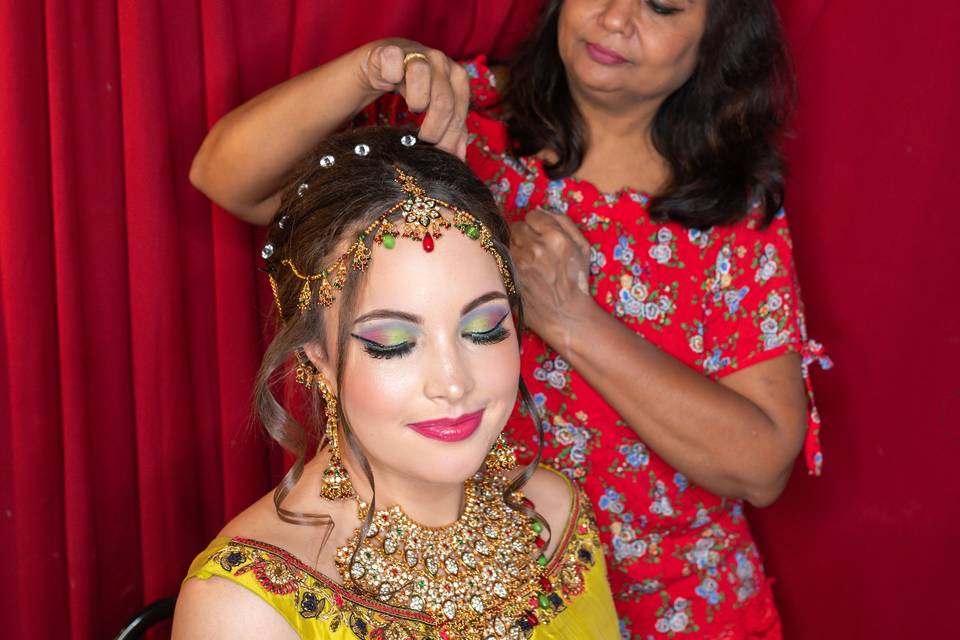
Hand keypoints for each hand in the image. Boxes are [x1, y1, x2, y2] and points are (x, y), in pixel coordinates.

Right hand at [361, 41, 469, 158]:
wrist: (388, 64)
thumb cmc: (416, 88)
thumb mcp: (436, 109)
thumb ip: (451, 130)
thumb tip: (458, 159)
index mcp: (457, 77)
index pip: (459, 112)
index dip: (450, 138)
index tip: (439, 155)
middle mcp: (441, 62)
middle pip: (443, 99)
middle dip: (434, 127)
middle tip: (424, 140)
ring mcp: (416, 53)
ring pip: (421, 74)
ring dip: (417, 99)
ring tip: (414, 109)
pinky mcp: (391, 49)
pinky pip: (393, 59)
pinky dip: (391, 73)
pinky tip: (390, 83)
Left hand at [510, 209, 593, 348]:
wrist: (565, 314)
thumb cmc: (576, 280)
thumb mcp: (583, 247)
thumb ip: (564, 223)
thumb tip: (541, 210)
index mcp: (556, 238)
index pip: (533, 215)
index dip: (536, 224)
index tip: (539, 233)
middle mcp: (535, 248)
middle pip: (516, 226)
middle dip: (523, 234)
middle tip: (531, 246)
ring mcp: (519, 263)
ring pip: (507, 241)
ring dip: (514, 247)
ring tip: (525, 259)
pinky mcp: (508, 276)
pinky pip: (502, 257)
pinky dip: (507, 260)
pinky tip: (518, 268)